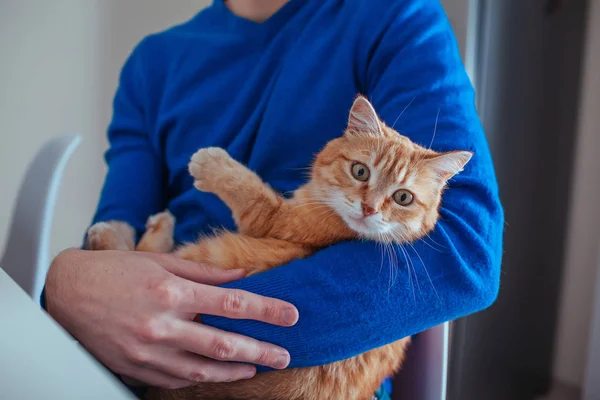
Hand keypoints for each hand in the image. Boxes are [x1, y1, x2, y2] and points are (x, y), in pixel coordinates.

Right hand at [45, 249, 298, 388]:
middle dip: (261, 349)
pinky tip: (221, 373)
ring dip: (237, 370)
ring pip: (204, 370)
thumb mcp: (160, 261)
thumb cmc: (112, 272)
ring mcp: (150, 352)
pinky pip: (178, 379)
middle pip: (225, 344)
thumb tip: (240, 276)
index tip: (290, 315)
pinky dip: (204, 377)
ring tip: (259, 366)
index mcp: (171, 293)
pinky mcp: (138, 369)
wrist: (65, 293)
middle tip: (284, 354)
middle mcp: (163, 326)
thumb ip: (203, 272)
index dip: (266, 311)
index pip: (232, 304)